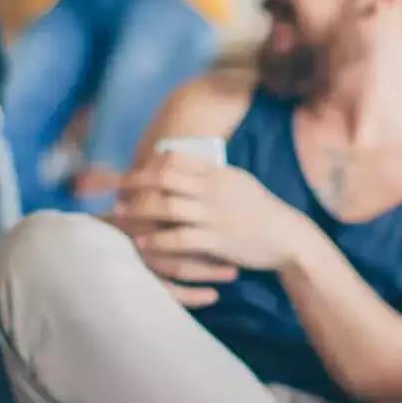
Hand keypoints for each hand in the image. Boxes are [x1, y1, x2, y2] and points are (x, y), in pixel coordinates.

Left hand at [113, 153, 311, 304]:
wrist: (287, 237)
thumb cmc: (260, 211)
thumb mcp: (236, 182)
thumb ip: (210, 174)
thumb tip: (180, 166)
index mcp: (218, 172)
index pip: (176, 157)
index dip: (149, 163)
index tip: (131, 172)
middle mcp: (213, 190)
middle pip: (165, 178)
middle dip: (135, 182)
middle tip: (113, 188)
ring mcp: (214, 215)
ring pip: (168, 207)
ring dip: (139, 210)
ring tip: (120, 214)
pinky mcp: (217, 241)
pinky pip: (180, 239)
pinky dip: (158, 241)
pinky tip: (143, 244)